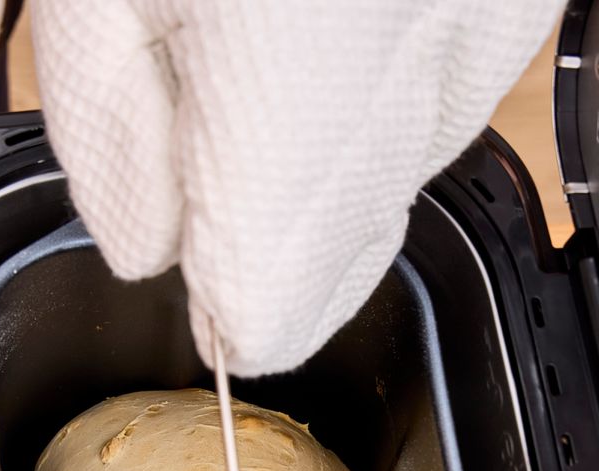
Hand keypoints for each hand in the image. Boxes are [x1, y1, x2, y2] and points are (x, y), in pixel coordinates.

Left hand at [32, 0, 562, 376]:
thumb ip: (111, 136)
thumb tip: (147, 252)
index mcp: (292, 83)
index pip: (276, 300)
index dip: (229, 313)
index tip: (200, 298)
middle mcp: (417, 71)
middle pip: (354, 254)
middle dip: (279, 259)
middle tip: (215, 197)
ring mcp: (486, 29)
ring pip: (403, 180)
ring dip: (331, 179)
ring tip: (269, 79)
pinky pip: (449, 101)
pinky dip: (386, 106)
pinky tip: (333, 40)